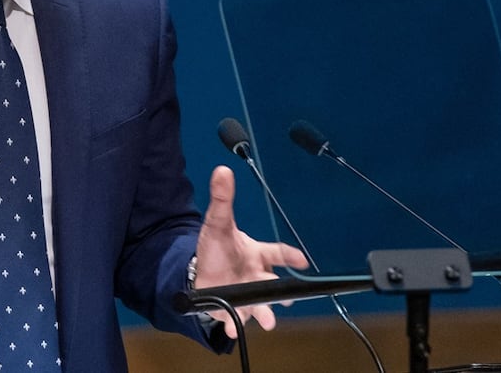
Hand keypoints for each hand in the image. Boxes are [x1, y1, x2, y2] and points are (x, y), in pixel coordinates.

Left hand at [194, 165, 308, 338]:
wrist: (197, 273)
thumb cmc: (216, 248)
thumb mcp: (217, 222)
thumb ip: (222, 198)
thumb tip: (222, 170)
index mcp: (257, 254)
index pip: (278, 253)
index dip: (290, 256)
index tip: (302, 260)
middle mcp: (256, 277)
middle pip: (274, 285)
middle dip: (282, 294)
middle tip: (288, 300)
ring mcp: (246, 295)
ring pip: (260, 306)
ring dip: (263, 314)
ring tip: (267, 321)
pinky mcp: (232, 310)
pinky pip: (235, 321)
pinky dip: (234, 326)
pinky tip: (232, 330)